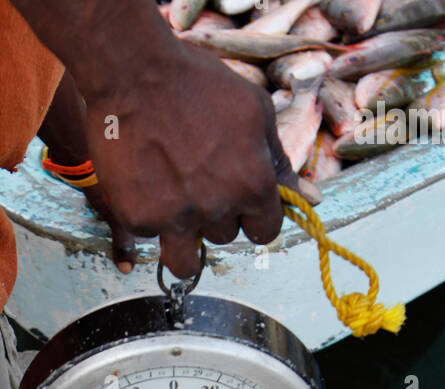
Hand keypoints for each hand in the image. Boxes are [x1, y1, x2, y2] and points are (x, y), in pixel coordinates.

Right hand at [84, 42, 305, 278]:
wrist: (133, 72)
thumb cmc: (198, 84)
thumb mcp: (254, 113)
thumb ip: (280, 163)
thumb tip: (311, 200)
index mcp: (252, 184)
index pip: (265, 231)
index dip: (254, 216)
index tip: (241, 203)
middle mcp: (217, 207)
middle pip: (225, 237)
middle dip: (216, 215)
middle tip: (197, 178)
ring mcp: (175, 217)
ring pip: (185, 261)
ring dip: (183, 241)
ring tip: (174, 206)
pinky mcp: (139, 218)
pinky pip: (150, 235)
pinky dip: (148, 215)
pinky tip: (144, 180)